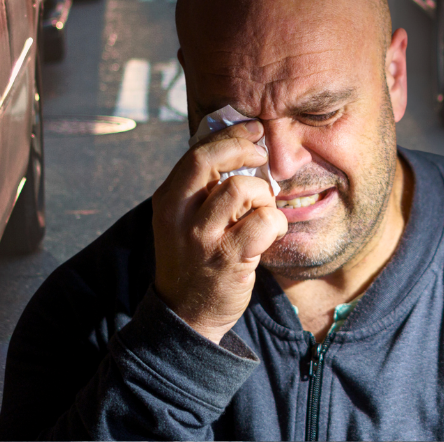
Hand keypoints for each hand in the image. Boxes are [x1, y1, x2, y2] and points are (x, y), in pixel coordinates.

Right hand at [152, 120, 288, 343]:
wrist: (186, 314)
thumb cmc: (194, 258)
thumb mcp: (183, 219)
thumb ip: (202, 188)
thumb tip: (239, 146)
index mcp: (168, 199)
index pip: (197, 152)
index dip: (230, 134)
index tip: (253, 130)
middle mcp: (179, 215)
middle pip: (209, 159)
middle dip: (243, 148)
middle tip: (262, 155)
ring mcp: (201, 237)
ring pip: (240, 189)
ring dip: (262, 193)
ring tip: (263, 208)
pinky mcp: (227, 258)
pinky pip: (263, 221)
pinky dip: (275, 222)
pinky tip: (272, 231)